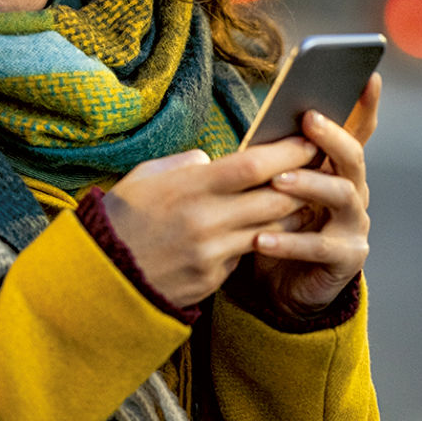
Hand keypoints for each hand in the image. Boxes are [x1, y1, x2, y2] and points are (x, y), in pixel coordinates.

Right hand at [105, 138, 321, 308]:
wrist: (101, 274)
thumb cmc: (119, 218)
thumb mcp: (143, 177)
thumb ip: (183, 164)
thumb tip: (211, 160)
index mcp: (188, 188)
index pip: (253, 166)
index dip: (288, 153)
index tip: (308, 142)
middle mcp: (206, 220)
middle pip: (276, 197)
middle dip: (304, 182)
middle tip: (320, 168)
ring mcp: (212, 253)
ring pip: (272, 229)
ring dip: (292, 213)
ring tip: (305, 199)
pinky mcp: (213, 278)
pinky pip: (248, 254)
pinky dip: (261, 239)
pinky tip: (268, 230)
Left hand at [249, 73, 380, 316]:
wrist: (279, 284)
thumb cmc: (273, 222)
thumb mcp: (270, 185)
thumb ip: (273, 156)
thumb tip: (265, 118)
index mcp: (335, 168)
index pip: (356, 131)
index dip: (365, 105)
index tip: (368, 77)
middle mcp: (352, 191)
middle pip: (352, 157)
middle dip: (333, 136)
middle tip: (308, 119)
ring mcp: (353, 224)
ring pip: (340, 196)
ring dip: (309, 185)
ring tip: (278, 181)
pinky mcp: (345, 258)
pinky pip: (319, 247)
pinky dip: (289, 242)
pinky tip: (261, 239)